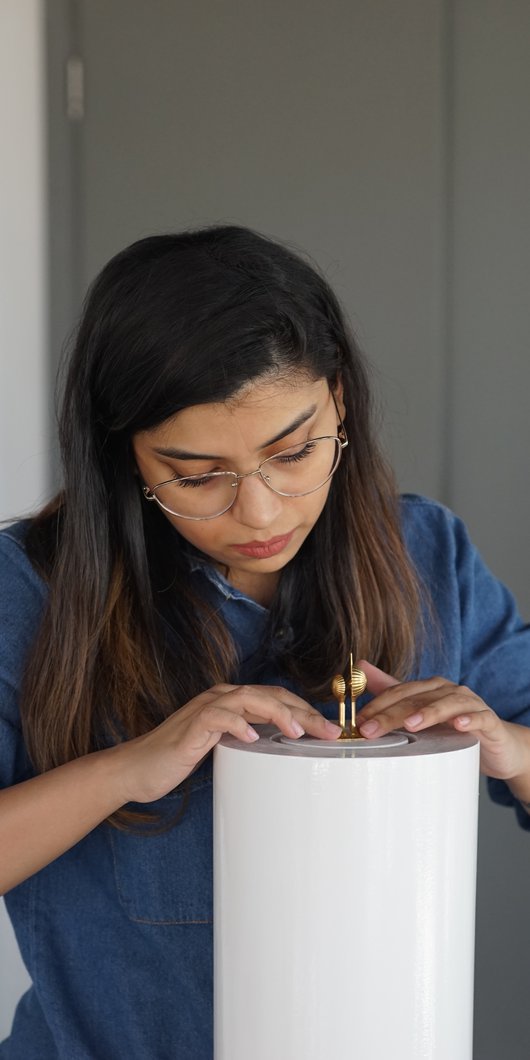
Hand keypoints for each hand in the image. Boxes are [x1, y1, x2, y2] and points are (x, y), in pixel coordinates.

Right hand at [116, 684, 341, 803]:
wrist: (138, 768)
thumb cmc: (179, 758)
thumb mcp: (222, 748)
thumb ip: (247, 740)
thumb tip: (283, 747)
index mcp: (231, 702)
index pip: (276, 697)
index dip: (305, 709)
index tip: (329, 729)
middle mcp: (220, 698)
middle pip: (270, 695)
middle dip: (303, 711)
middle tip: (328, 731)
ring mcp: (205, 709)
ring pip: (248, 698)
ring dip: (278, 713)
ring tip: (299, 732)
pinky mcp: (191, 726)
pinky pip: (218, 718)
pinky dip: (238, 725)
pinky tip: (254, 738)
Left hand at [356, 660, 529, 781]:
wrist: (497, 744)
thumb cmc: (455, 728)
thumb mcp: (421, 712)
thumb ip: (391, 691)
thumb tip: (360, 668)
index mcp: (430, 688)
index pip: (400, 692)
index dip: (378, 705)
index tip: (358, 722)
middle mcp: (449, 691)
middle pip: (418, 699)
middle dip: (392, 714)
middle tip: (371, 730)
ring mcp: (470, 704)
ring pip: (448, 704)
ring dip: (429, 713)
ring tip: (411, 725)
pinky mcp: (490, 721)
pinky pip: (480, 717)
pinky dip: (469, 719)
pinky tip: (458, 725)